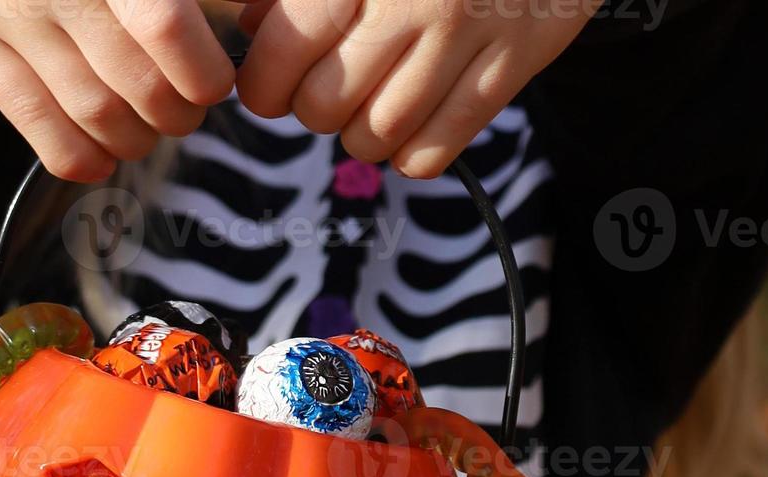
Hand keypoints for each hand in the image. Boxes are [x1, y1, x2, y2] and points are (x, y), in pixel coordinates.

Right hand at [0, 0, 236, 180]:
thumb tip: (259, 13)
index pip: (164, 28)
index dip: (201, 71)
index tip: (213, 79)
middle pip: (136, 84)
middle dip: (177, 114)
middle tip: (185, 109)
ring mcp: (5, 15)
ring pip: (92, 112)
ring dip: (134, 139)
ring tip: (147, 129)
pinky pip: (30, 120)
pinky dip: (75, 153)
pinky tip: (101, 156)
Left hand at [234, 0, 593, 176]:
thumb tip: (251, 30)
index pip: (287, 49)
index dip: (263, 83)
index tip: (266, 85)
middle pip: (326, 103)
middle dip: (310, 109)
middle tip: (322, 90)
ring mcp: (470, 31)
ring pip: (380, 133)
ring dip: (358, 135)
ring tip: (365, 106)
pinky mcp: (516, 61)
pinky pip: (438, 149)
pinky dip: (408, 154)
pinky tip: (408, 125)